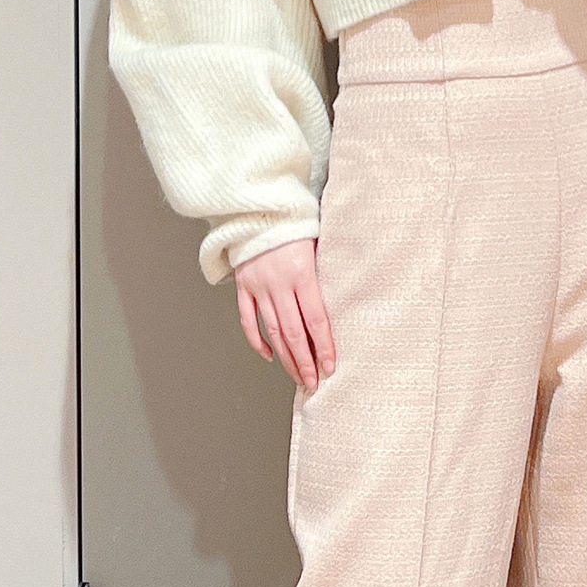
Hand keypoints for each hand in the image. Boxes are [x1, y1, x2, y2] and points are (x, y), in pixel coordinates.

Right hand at [233, 235, 334, 391]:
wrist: (258, 205)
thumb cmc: (294, 221)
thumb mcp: (318, 239)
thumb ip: (326, 269)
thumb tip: (344, 298)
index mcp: (302, 271)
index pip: (315, 319)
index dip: (323, 346)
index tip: (330, 366)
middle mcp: (279, 282)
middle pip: (293, 332)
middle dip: (305, 361)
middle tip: (314, 382)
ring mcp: (258, 286)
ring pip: (272, 331)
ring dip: (286, 357)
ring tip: (297, 376)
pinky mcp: (242, 286)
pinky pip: (248, 320)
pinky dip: (257, 341)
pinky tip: (269, 356)